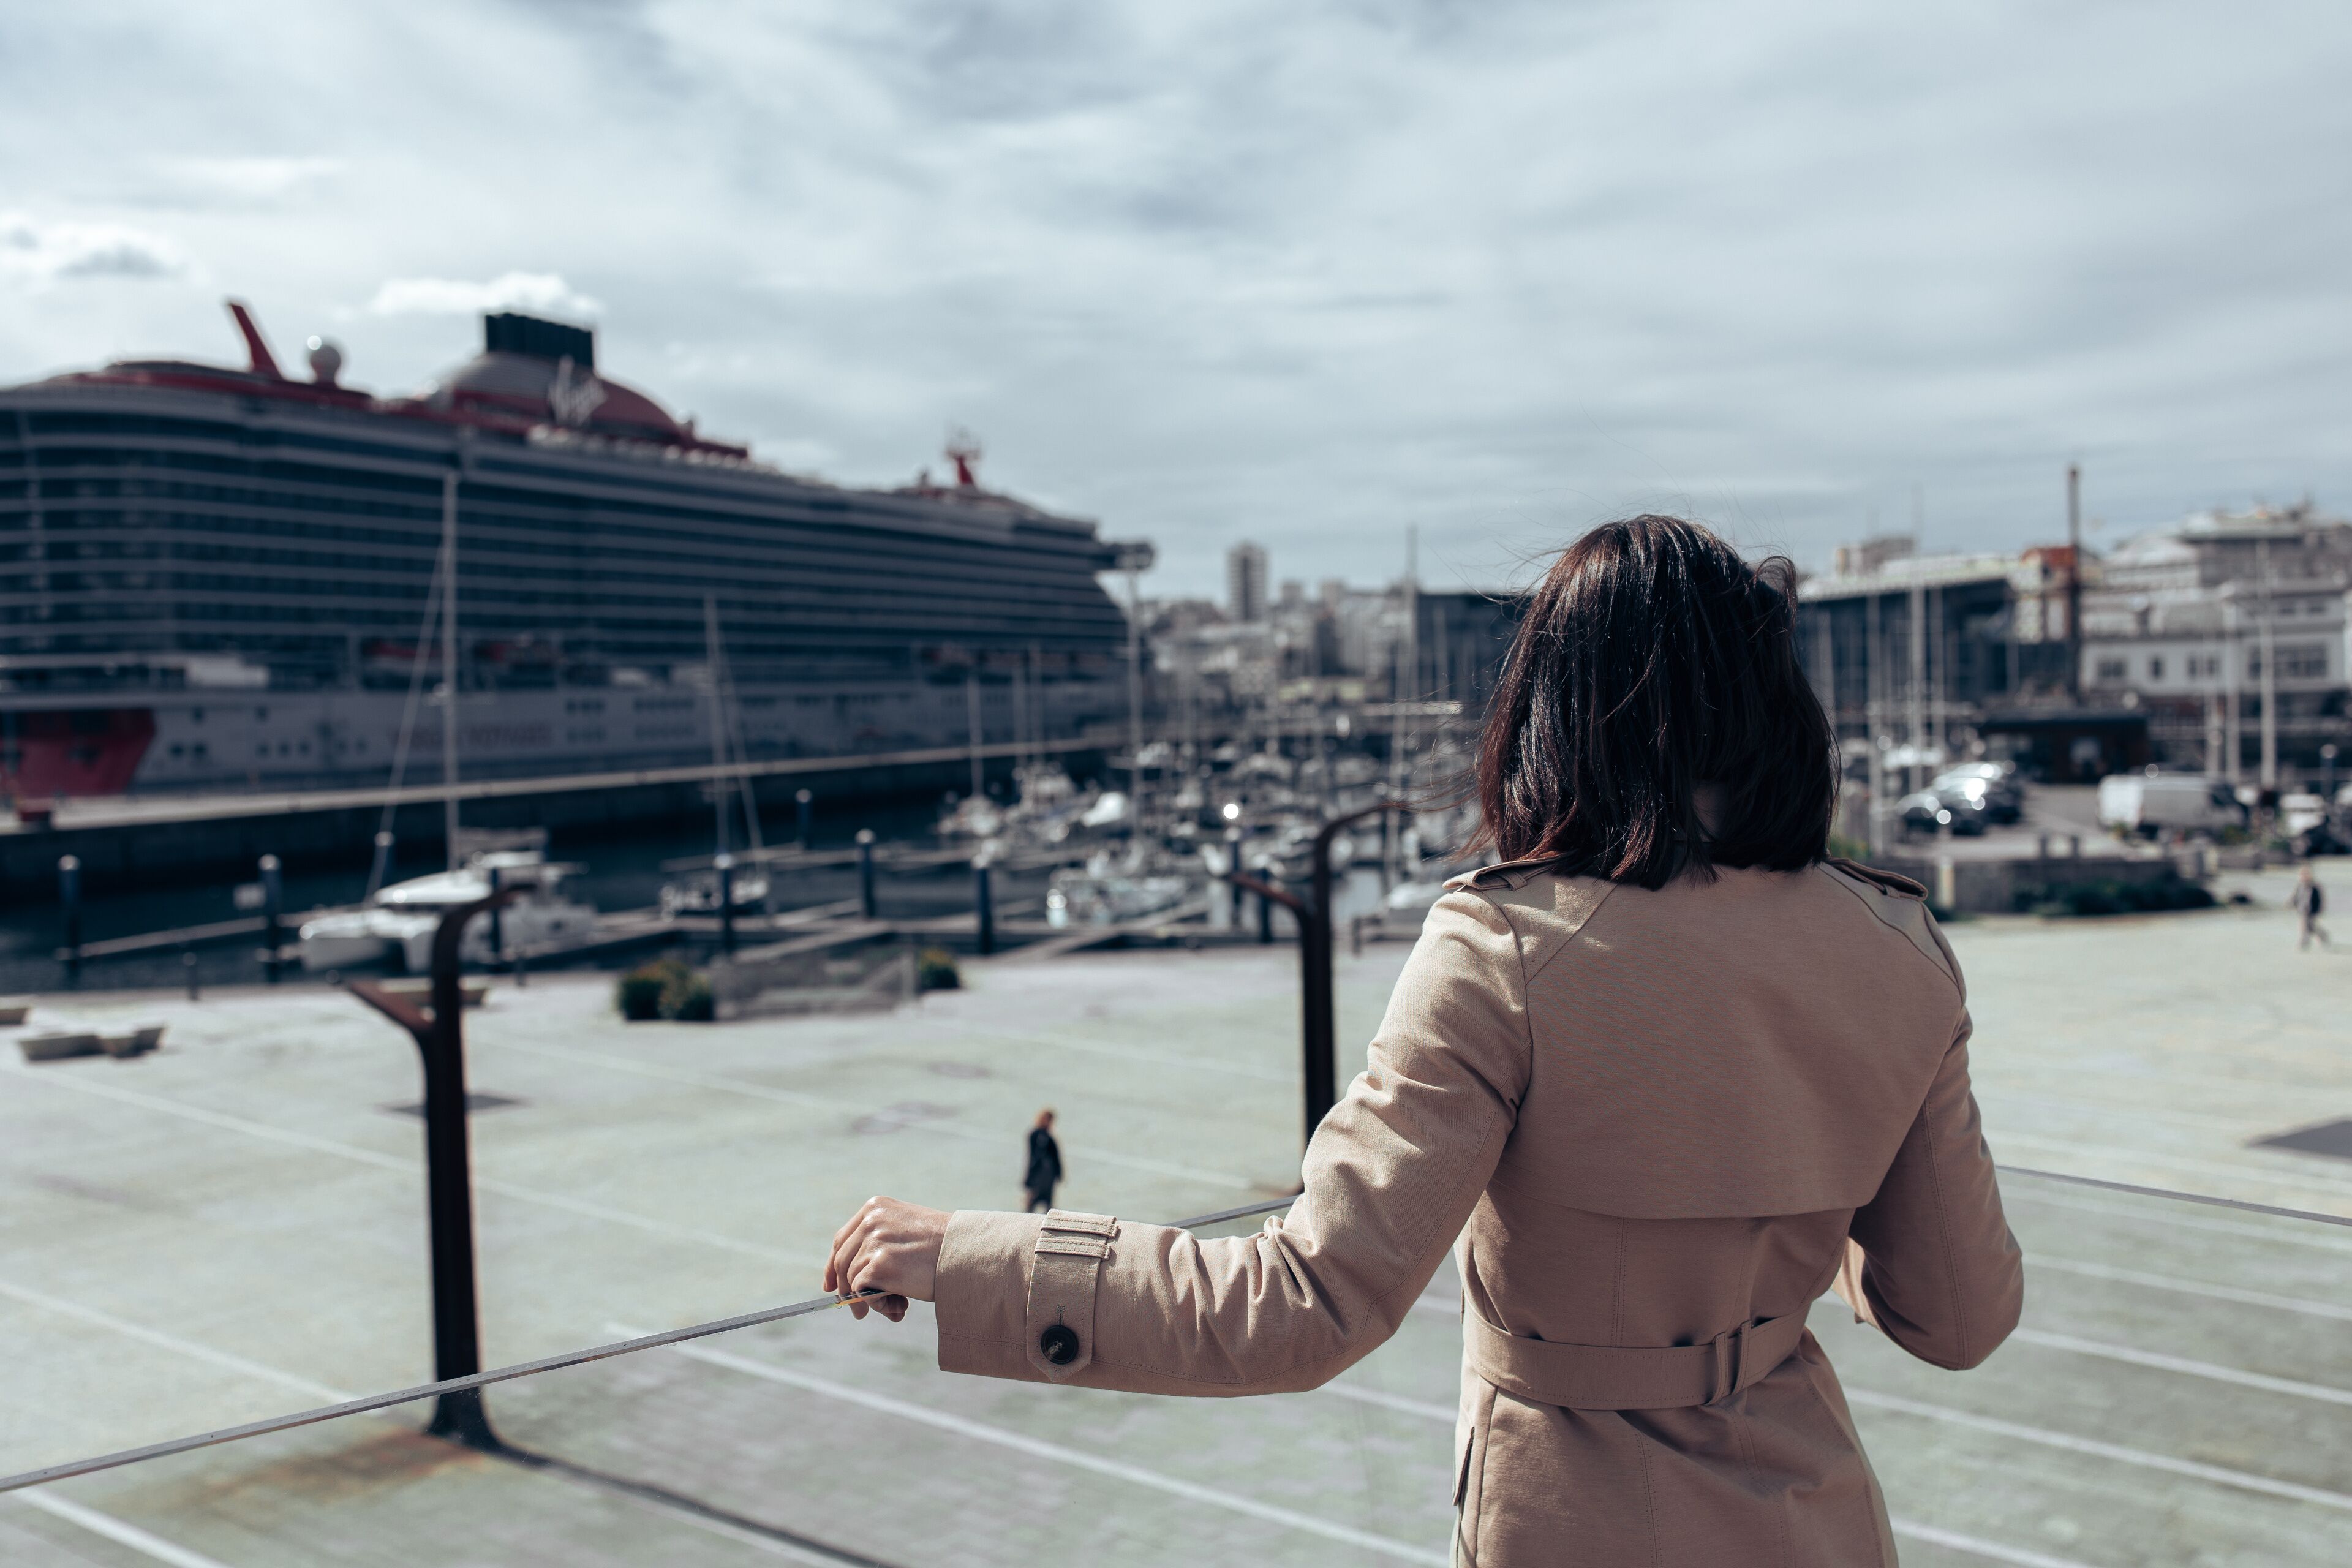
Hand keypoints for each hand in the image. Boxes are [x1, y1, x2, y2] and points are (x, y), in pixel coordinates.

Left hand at [823, 1196, 948, 1322]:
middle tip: (858, 1312)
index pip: (842, 1239)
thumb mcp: (907, 1233)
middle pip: (841, 1261)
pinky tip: (899, 1306)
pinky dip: (876, 1304)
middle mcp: (870, 1220)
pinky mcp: (878, 1264)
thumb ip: (880, 1245)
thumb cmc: (944, 1247)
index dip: (833, 1265)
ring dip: (870, 1300)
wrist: (967, 1253)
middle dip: (845, 1290)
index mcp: (876, 1207)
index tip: (830, 1286)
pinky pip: (861, 1292)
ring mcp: (873, 1241)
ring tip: (898, 1307)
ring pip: (851, 1280)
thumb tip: (854, 1283)